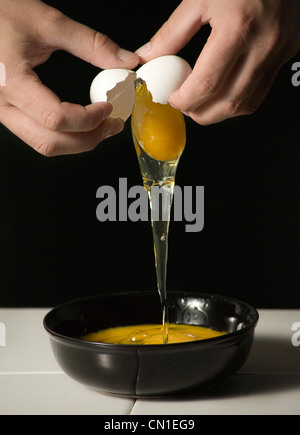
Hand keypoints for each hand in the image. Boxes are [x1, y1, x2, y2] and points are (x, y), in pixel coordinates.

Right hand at [0, 0, 138, 155]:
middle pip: (51, 143)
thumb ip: (91, 43)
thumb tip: (125, 60)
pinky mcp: (8, 112)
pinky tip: (80, 123)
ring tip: (101, 127)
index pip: (56, 118)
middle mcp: (2, 104)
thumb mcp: (48, 22)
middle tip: (112, 126)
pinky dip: (64, 136)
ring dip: (76, 142)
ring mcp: (3, 112)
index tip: (108, 107)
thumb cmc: (1, 12)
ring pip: (44, 145)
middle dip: (88, 139)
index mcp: (10, 81)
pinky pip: (38, 136)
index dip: (89, 119)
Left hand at [137, 0, 299, 124]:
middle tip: (186, 107)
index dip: (185, 100)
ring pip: (246, 104)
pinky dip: (238, 99)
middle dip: (201, 114)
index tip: (174, 100)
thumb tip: (149, 56)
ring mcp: (279, 52)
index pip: (207, 85)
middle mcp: (263, 45)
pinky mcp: (287, 55)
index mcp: (237, 29)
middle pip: (228, 104)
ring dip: (220, 112)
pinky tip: (224, 90)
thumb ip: (172, 32)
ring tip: (203, 102)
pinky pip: (261, 91)